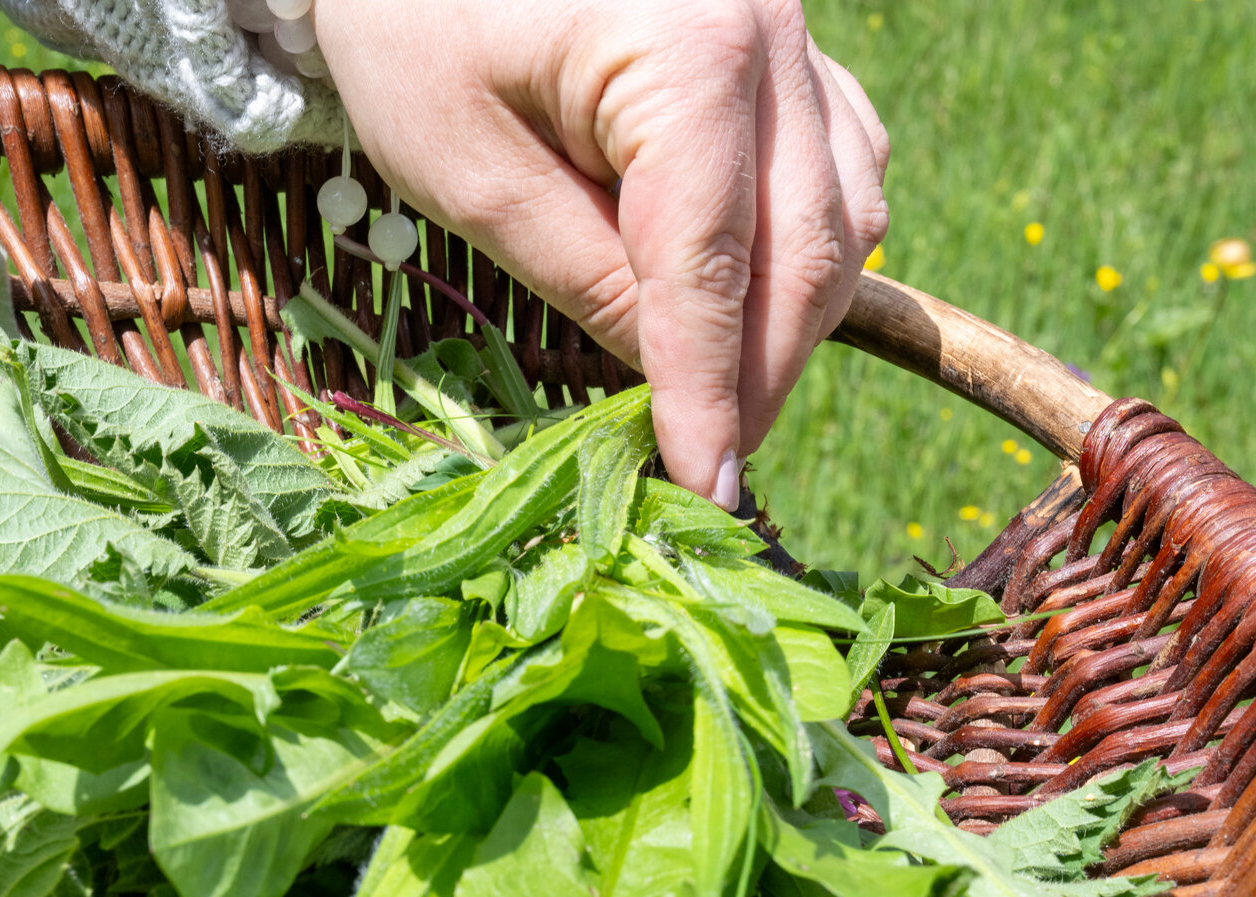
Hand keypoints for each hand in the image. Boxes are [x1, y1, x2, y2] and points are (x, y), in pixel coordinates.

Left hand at [314, 0, 888, 505]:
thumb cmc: (412, 24)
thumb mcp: (471, 174)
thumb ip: (583, 280)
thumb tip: (670, 387)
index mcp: (690, 48)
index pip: (716, 265)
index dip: (712, 393)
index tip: (709, 489)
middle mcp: (770, 29)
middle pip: (808, 246)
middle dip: (763, 373)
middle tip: (714, 467)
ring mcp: (792, 28)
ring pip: (844, 212)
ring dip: (795, 322)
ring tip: (726, 400)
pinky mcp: (785, 41)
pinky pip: (837, 165)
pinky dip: (806, 251)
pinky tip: (754, 306)